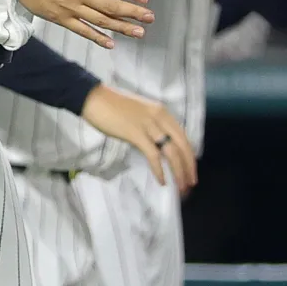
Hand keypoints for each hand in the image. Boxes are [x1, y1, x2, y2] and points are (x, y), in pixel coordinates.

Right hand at [0, 0, 153, 48]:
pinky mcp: (57, 17)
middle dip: (131, 13)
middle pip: (108, 6)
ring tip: (139, 32)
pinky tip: (111, 43)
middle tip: (150, 17)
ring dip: (120, 27)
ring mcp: (65, 7)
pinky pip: (80, 30)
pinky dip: (96, 37)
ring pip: (98, 21)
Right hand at [80, 84, 197, 192]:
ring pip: (171, 152)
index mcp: (163, 113)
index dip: (190, 156)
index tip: (192, 171)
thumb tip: (160, 145)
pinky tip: (162, 181)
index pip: (184, 137)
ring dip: (179, 172)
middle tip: (191, 183)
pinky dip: (159, 170)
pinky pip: (153, 154)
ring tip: (181, 187)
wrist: (95, 98)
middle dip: (189, 167)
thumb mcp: (142, 113)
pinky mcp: (135, 134)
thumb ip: (153, 126)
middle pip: (182, 145)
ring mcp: (149, 125)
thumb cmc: (115, 106)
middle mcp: (160, 118)